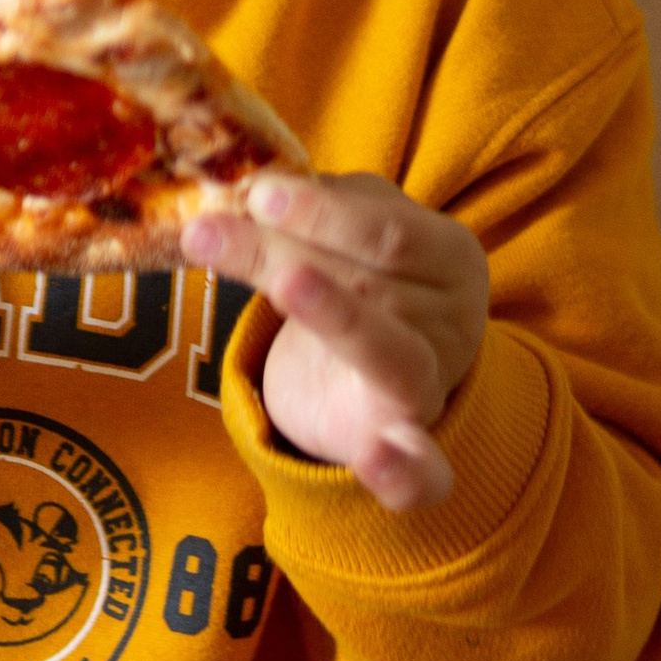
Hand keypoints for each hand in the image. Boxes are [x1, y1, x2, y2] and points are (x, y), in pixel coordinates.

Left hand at [183, 175, 488, 513]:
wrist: (378, 382)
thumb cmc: (361, 288)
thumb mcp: (343, 237)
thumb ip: (313, 209)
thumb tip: (253, 189)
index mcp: (448, 255)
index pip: (388, 229)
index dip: (323, 211)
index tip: (256, 194)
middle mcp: (454, 318)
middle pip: (375, 281)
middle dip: (286, 254)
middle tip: (206, 233)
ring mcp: (434, 385)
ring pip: (383, 351)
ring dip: (326, 315)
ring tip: (285, 283)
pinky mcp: (406, 447)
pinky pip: (423, 472)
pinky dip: (405, 470)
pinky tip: (379, 459)